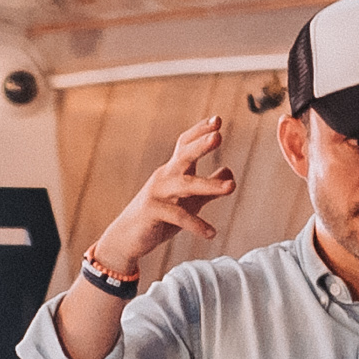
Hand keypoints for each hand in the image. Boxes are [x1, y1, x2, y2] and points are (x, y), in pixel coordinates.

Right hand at [96, 116, 239, 282]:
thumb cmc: (158, 218)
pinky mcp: (151, 212)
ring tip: (232, 187)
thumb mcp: (188, 201)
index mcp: (172, 171)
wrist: (126, 239)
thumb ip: (209, 187)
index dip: (200, 131)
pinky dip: (196, 224)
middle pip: (183, 156)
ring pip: (185, 185)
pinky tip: (211, 234)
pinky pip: (178, 216)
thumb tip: (230, 172)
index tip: (217, 120)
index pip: (185, 144)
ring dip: (209, 185)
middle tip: (218, 136)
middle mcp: (163, 177)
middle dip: (200, 145)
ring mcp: (156, 193)